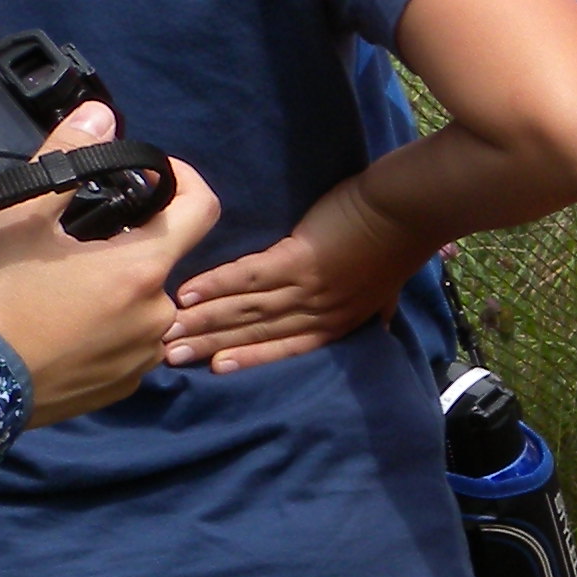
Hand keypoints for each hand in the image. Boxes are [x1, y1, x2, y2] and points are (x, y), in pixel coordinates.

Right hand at [0, 102, 224, 426]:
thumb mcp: (17, 216)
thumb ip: (65, 159)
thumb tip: (101, 113)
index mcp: (145, 268)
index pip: (202, 209)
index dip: (185, 179)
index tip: (153, 171)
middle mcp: (159, 315)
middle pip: (158, 260)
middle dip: (122, 244)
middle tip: (65, 242)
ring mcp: (144, 358)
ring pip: (141, 304)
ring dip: (112, 289)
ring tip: (54, 288)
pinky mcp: (122, 388)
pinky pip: (126, 345)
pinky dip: (103, 328)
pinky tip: (57, 326)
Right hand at [162, 167, 423, 371]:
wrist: (408, 209)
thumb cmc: (399, 241)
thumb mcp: (389, 288)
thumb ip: (377, 309)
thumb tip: (383, 324)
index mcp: (341, 320)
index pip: (288, 346)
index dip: (250, 358)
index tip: (215, 368)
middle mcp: (321, 312)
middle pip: (258, 333)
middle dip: (212, 344)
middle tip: (169, 356)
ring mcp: (309, 288)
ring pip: (247, 309)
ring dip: (204, 319)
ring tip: (168, 328)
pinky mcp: (298, 259)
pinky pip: (249, 276)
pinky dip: (217, 285)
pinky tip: (188, 292)